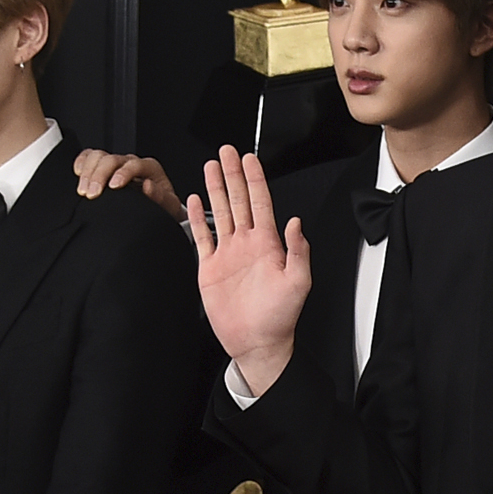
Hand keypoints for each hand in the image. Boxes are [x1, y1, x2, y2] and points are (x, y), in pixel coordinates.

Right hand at [73, 147, 185, 220]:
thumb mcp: (167, 206)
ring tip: (83, 191)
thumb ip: (161, 197)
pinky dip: (81, 162)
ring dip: (88, 171)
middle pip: (111, 159)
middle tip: (92, 194)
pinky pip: (89, 156)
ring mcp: (116, 164)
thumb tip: (148, 187)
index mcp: (149, 168)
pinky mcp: (104, 167)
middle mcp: (131, 163)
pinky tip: (78, 173)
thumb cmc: (161, 208)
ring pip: (98, 156)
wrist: (155, 211)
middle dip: (99, 175)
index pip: (134, 164)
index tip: (113, 187)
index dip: (122, 173)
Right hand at [182, 146, 310, 394]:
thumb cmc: (280, 317)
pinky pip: (202, 237)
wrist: (256, 342)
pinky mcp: (210, 268)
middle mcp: (247, 244)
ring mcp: (227, 254)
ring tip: (210, 166)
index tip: (249, 158)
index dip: (255, 179)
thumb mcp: (298, 283)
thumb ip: (298, 251)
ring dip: (215, 189)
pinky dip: (197, 218)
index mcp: (268, 244)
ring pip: (220, 213)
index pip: (261, 203)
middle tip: (226, 151)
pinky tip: (193, 200)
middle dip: (233, 175)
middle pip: (238, 200)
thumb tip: (295, 222)